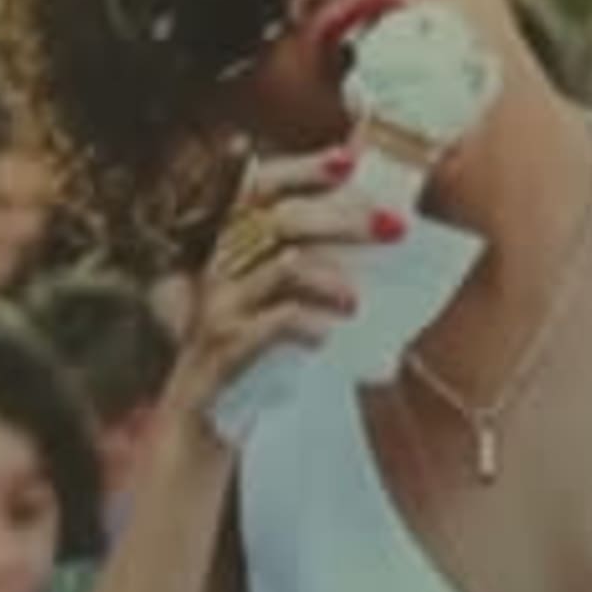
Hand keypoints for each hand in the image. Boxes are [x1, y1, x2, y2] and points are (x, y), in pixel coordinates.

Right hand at [175, 148, 381, 425]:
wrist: (196, 431)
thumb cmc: (245, 364)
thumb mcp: (267, 307)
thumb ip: (303, 268)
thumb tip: (374, 231)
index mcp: (227, 250)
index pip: (257, 190)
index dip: (300, 169)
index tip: (348, 160)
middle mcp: (216, 270)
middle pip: (281, 220)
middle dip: (344, 217)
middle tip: (395, 227)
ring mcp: (217, 309)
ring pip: (283, 268)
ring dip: (332, 276)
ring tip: (358, 300)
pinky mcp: (223, 349)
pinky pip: (276, 322)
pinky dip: (310, 323)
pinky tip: (329, 335)